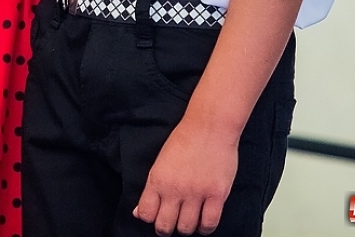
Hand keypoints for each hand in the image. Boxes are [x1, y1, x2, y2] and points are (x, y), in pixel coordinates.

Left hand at [133, 115, 239, 234]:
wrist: (209, 128)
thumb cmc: (184, 141)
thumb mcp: (160, 162)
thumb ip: (151, 189)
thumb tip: (138, 212)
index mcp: (157, 180)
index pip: (146, 214)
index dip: (149, 219)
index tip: (156, 216)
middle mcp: (174, 189)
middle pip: (165, 226)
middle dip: (166, 228)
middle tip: (171, 223)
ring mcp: (196, 193)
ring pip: (186, 228)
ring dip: (186, 228)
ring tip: (188, 221)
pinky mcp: (216, 195)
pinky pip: (209, 223)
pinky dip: (205, 228)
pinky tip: (203, 222)